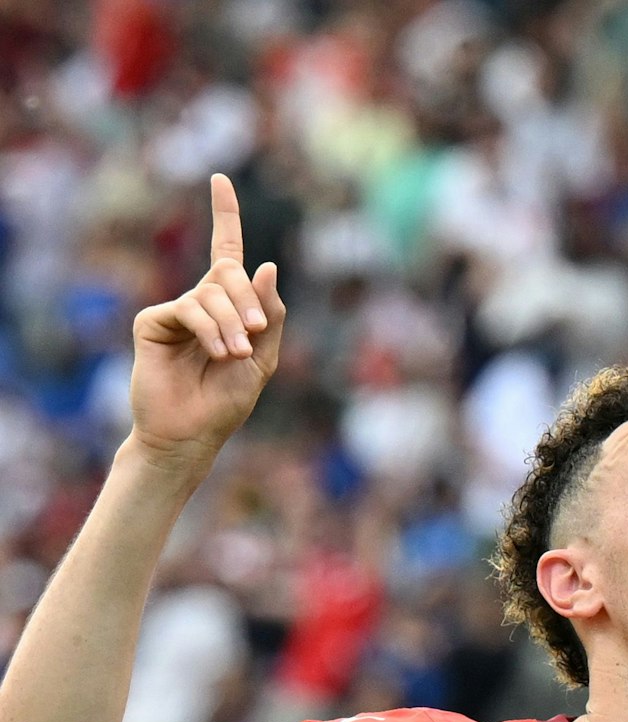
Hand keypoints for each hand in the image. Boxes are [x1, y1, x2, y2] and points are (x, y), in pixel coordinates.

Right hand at [127, 173, 285, 469]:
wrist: (192, 432)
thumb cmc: (227, 400)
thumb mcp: (264, 357)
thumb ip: (269, 314)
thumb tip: (265, 263)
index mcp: (228, 305)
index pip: (226, 250)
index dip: (224, 214)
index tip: (220, 180)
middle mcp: (200, 300)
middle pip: (229, 271)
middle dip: (249, 300)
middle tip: (254, 334)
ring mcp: (175, 309)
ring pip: (212, 292)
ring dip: (232, 323)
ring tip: (235, 354)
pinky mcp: (153, 321)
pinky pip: (190, 308)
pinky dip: (210, 329)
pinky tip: (219, 352)